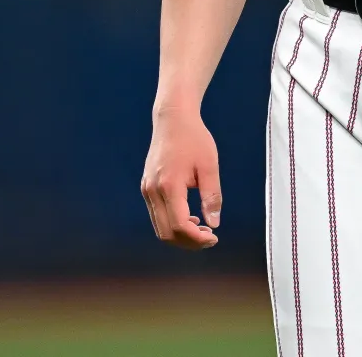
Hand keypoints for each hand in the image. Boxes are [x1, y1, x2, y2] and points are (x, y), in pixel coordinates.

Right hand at [141, 107, 221, 249]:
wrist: (173, 120)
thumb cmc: (194, 139)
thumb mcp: (210, 166)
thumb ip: (212, 196)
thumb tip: (214, 224)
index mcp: (169, 186)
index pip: (178, 225)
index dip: (196, 238)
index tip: (213, 238)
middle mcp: (153, 191)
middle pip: (165, 232)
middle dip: (188, 241)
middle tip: (209, 238)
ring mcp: (147, 190)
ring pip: (159, 227)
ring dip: (180, 234)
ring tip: (202, 229)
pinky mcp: (146, 187)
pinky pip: (157, 215)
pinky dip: (172, 223)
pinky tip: (190, 218)